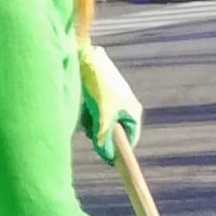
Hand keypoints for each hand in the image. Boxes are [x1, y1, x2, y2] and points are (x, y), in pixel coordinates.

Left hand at [78, 44, 142, 163]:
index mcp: (133, 112)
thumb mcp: (102, 118)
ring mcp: (115, 98)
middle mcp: (127, 105)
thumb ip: (104, 139)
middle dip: (103, 134)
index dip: (118, 149)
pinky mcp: (102, 91)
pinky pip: (97, 109)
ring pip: (104, 120)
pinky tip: (83, 107)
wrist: (87, 58)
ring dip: (94, 123)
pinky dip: (90, 112)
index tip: (107, 157)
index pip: (130, 139)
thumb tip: (107, 157)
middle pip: (116, 130)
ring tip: (86, 118)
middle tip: (91, 134)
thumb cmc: (98, 87)